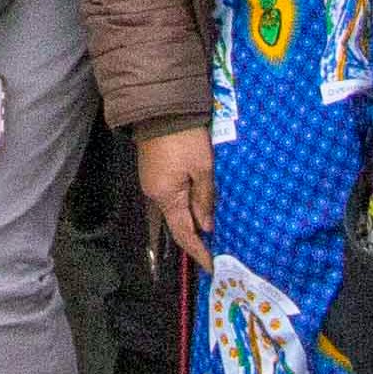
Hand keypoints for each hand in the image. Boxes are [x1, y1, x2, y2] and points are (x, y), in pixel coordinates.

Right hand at [137, 123, 214, 264]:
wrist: (162, 106)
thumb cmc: (186, 138)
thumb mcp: (203, 168)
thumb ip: (205, 199)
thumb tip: (207, 227)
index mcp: (165, 196)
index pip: (183, 233)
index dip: (198, 251)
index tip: (213, 267)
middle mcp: (155, 192)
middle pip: (177, 222)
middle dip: (197, 238)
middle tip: (218, 251)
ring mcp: (153, 181)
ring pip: (176, 209)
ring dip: (193, 221)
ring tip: (214, 233)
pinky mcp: (156, 170)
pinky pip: (173, 196)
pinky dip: (188, 206)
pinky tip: (201, 208)